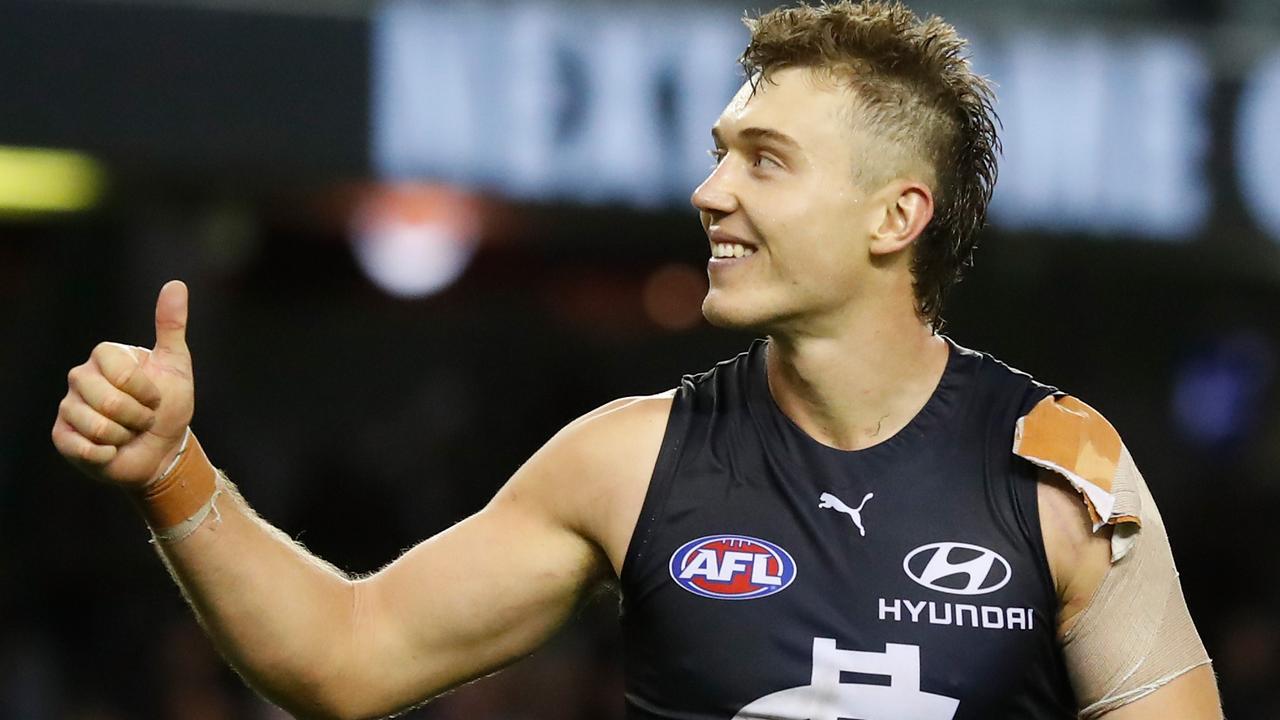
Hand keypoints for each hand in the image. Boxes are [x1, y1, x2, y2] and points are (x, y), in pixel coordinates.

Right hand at [52, 280, 195, 488]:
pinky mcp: (62, 436)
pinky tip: (112, 450)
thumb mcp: (176, 365)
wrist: (161, 450)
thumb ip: (172, 326)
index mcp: (105, 356)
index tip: (156, 397)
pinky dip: (107, 454)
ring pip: (98, 426)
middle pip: (110, 402)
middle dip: (139, 417)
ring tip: (129, 433)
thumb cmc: (169, 406)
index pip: (122, 373)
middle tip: (143, 418)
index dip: (146, 392)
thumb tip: (176, 284)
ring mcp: (68, 406)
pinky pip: (83, 447)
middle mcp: (81, 377)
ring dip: (125, 436)